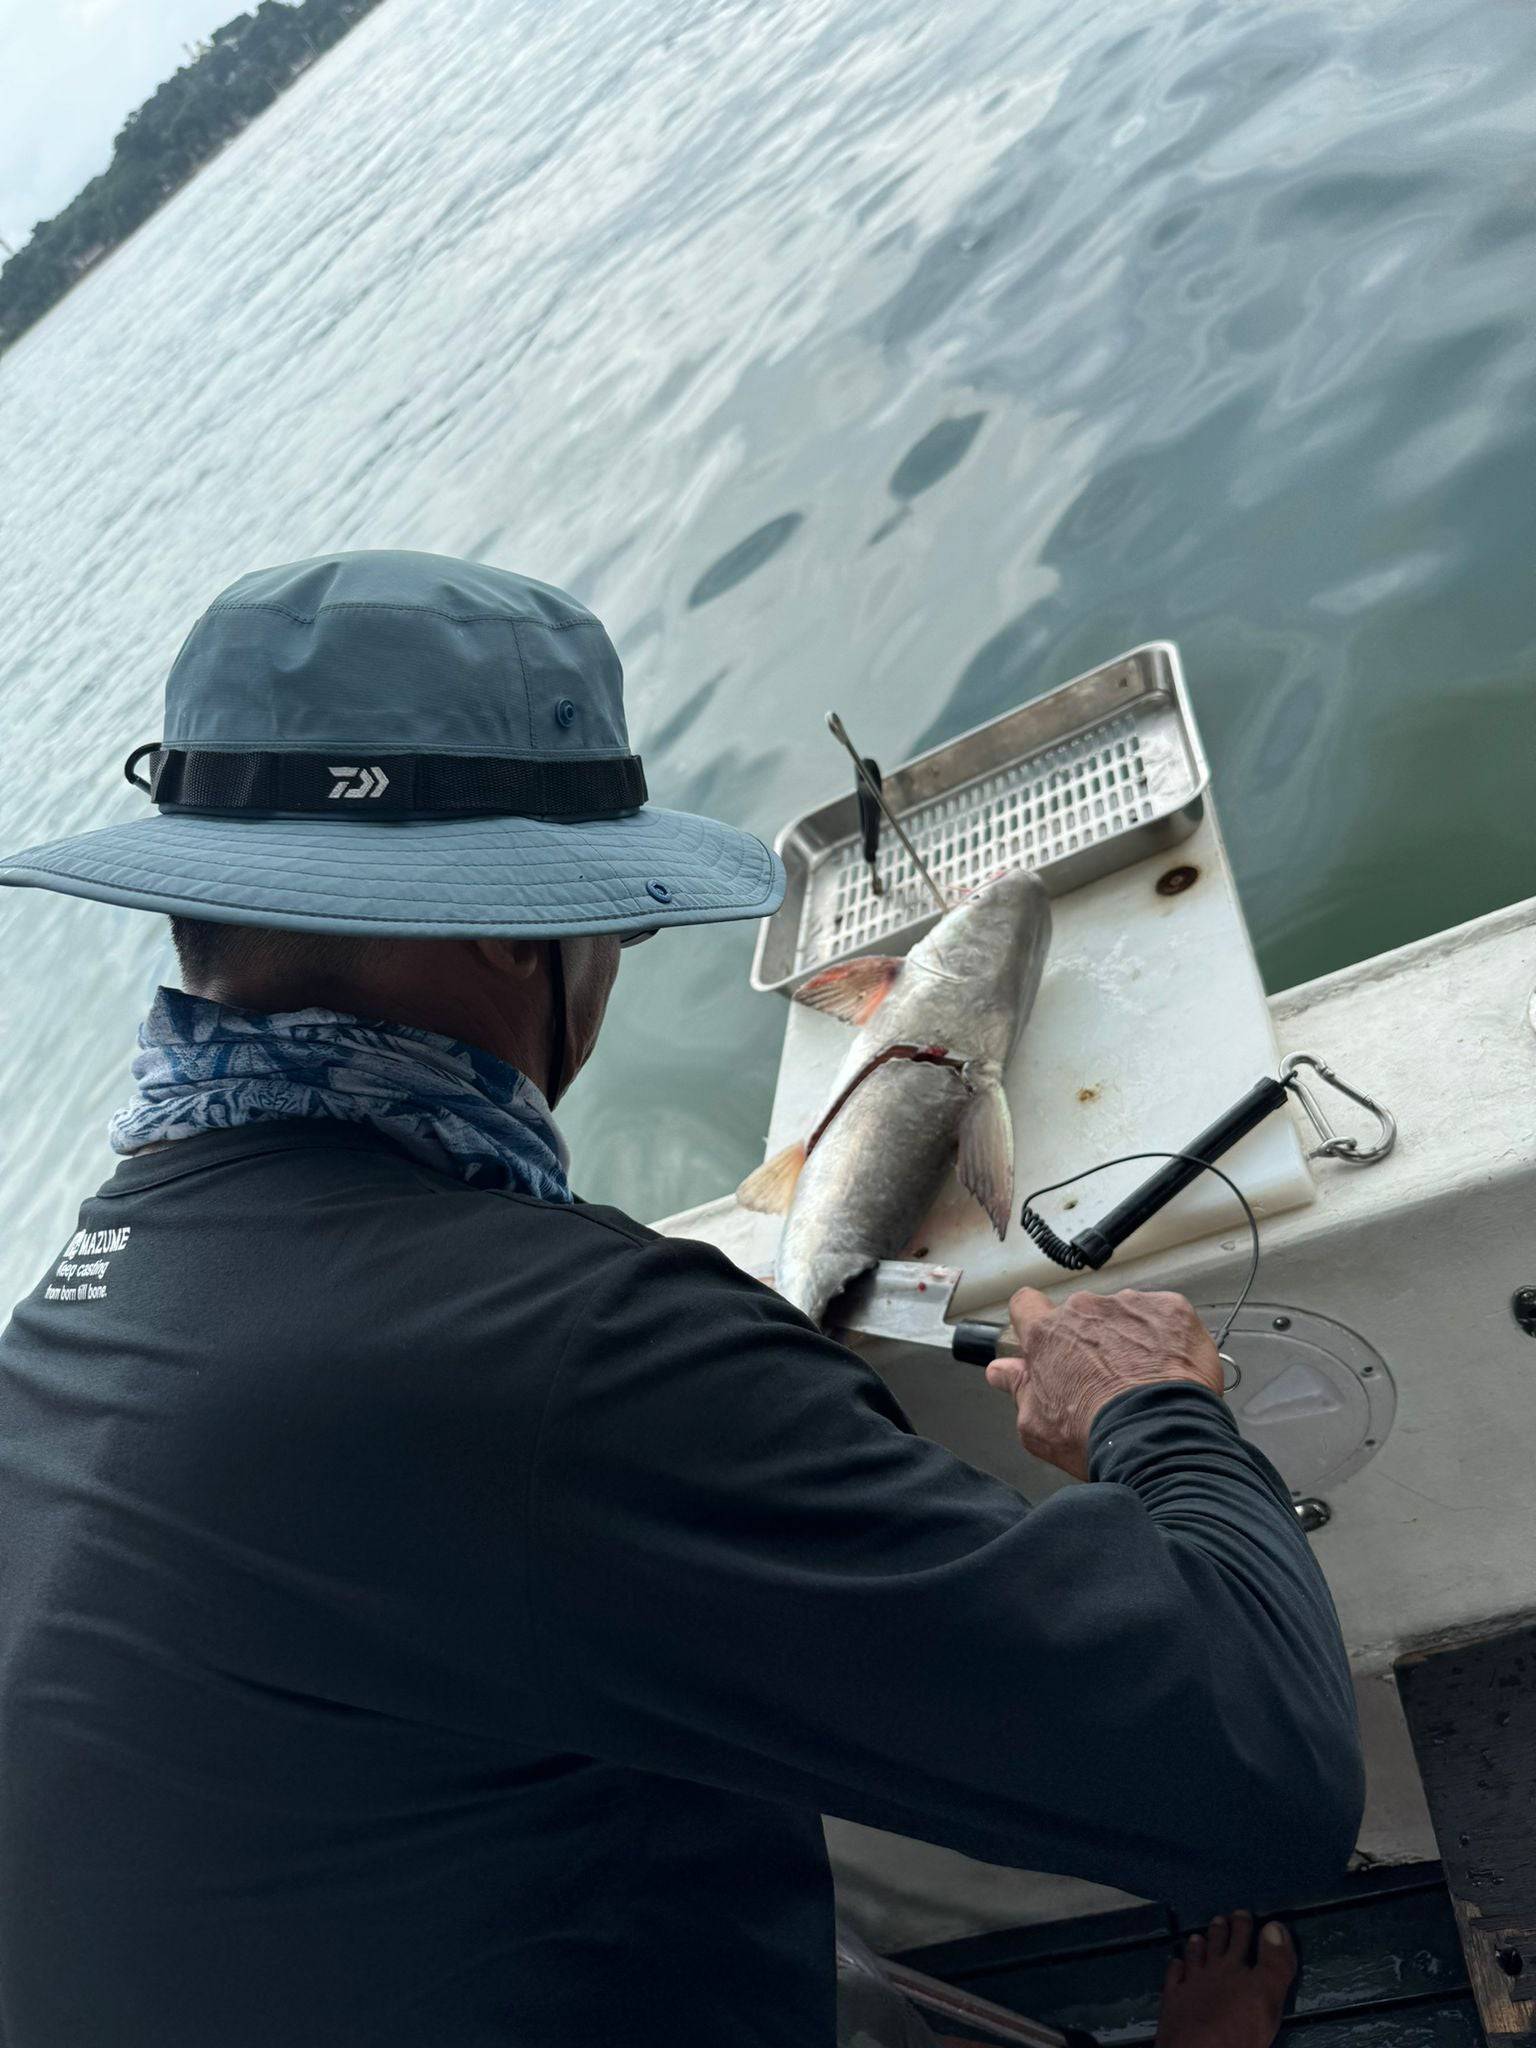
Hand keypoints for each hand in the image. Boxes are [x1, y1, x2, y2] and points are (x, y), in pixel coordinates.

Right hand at [985, 1287, 1223, 1480]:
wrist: (1159, 1438)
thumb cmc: (1096, 1435)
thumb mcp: (1037, 1426)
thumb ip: (1018, 1389)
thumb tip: (1000, 1371)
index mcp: (1047, 1334)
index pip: (1025, 1305)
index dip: (1032, 1320)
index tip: (1045, 1340)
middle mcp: (1084, 1309)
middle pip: (1080, 1314)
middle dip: (1088, 1338)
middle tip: (1104, 1377)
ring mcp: (1129, 1305)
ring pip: (1123, 1314)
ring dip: (1129, 1337)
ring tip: (1143, 1379)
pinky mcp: (1171, 1310)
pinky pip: (1163, 1316)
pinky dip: (1165, 1337)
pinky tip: (1170, 1369)